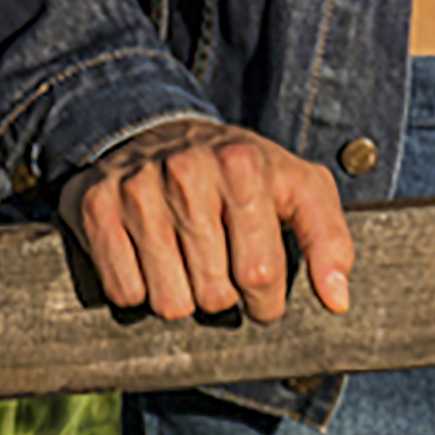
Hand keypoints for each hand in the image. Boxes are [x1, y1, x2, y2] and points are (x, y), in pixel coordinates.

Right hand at [58, 118, 356, 323]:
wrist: (161, 131)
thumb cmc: (239, 172)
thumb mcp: (297, 187)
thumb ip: (329, 239)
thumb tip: (337, 301)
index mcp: (244, 165)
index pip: (260, 274)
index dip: (266, 300)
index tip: (261, 289)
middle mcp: (189, 172)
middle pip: (213, 296)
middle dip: (221, 296)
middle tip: (217, 263)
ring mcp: (139, 188)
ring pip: (168, 303)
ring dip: (180, 297)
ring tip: (185, 260)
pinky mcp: (97, 205)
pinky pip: (124, 292)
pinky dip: (138, 288)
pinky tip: (148, 256)